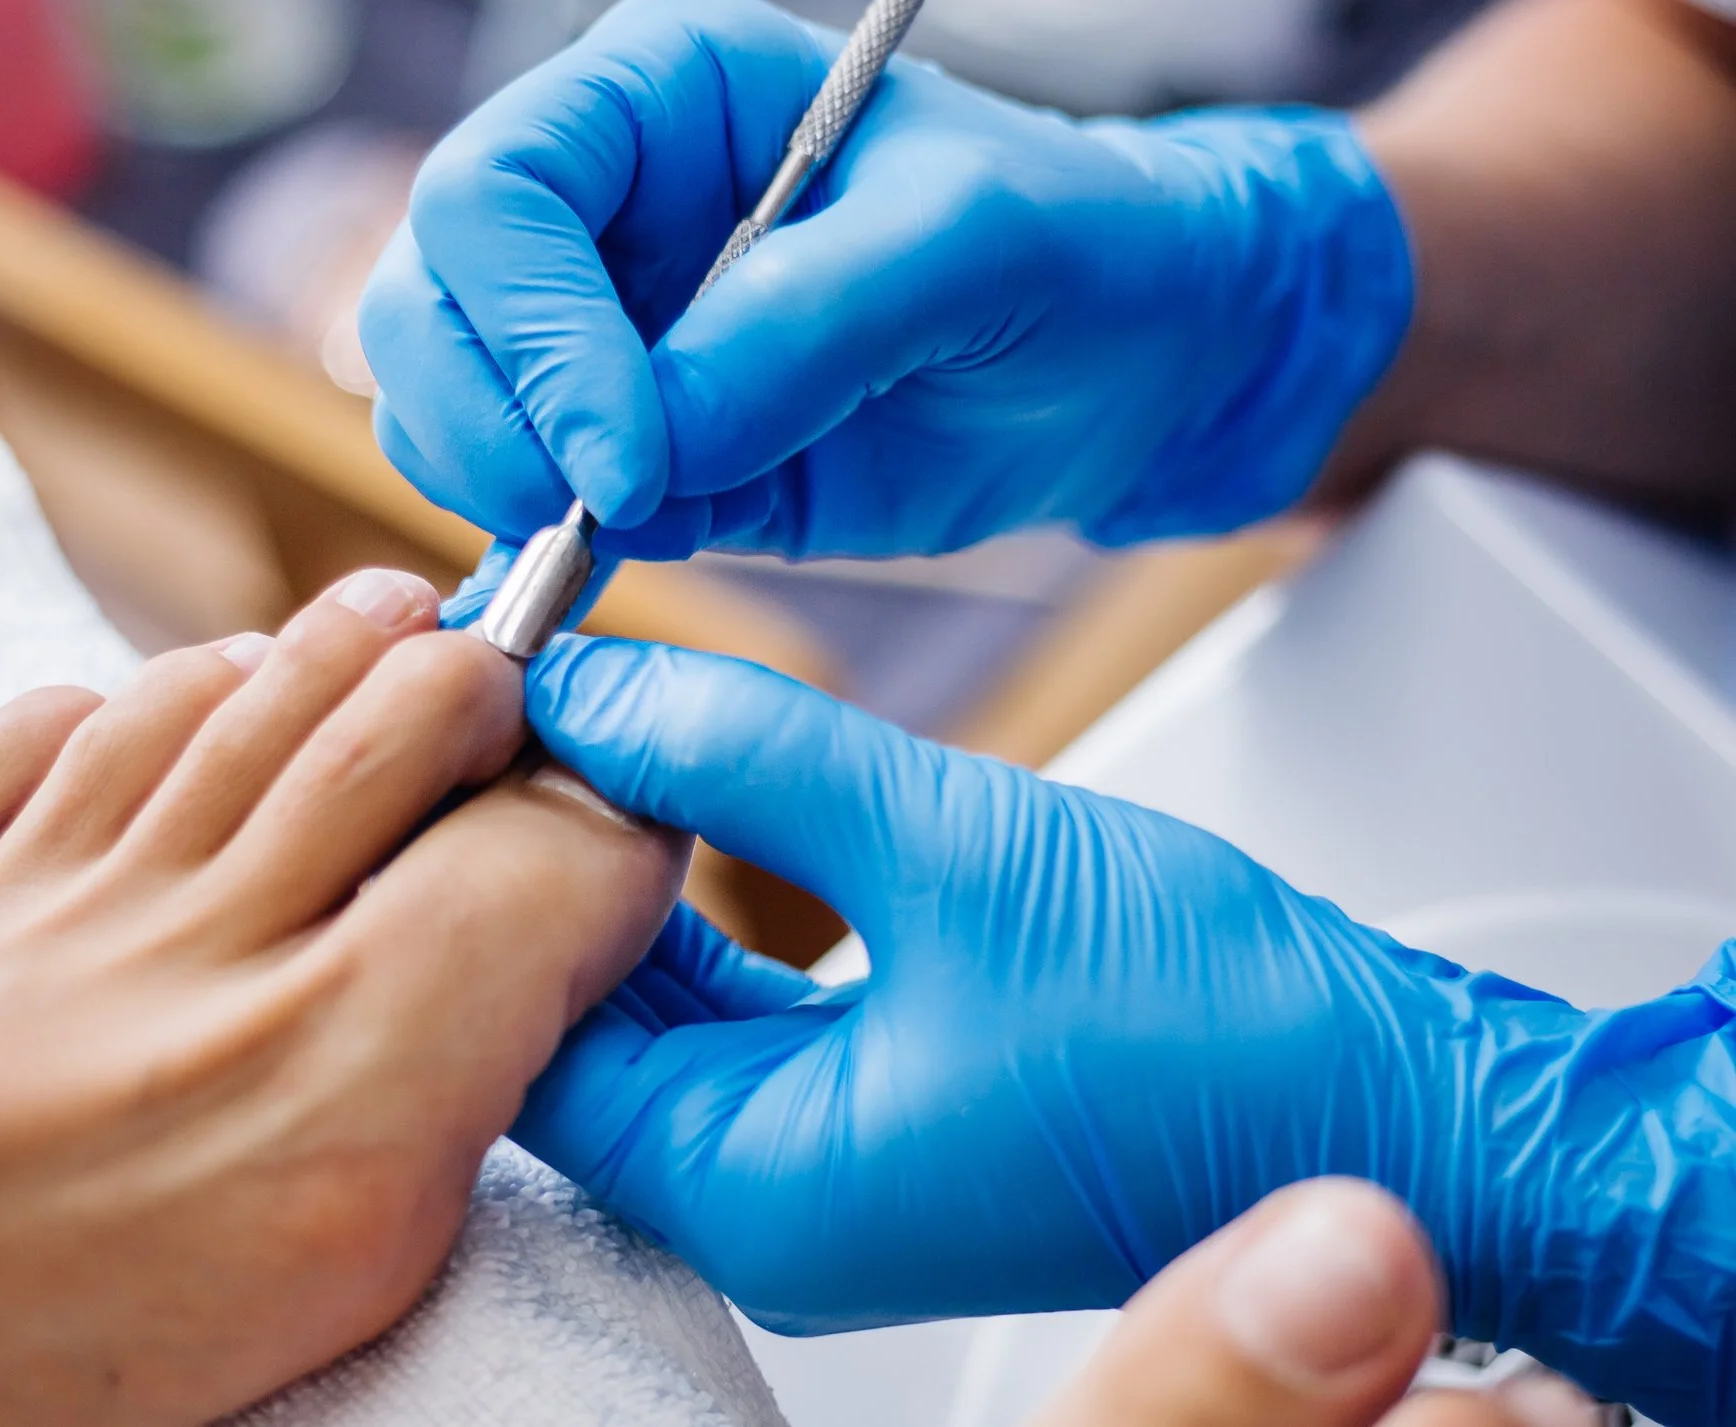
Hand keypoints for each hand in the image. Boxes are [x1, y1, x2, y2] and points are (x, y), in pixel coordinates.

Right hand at [360, 0, 1412, 558]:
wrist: (1139, 360)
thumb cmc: (1076, 247)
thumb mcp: (976, 247)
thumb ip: (814, 320)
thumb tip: (653, 439)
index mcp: (658, 90)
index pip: (496, 191)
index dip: (533, 330)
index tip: (633, 454)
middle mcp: (600, 202)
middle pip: (429, 303)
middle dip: (490, 420)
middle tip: (604, 513)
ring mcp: (598, 330)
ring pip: (444, 407)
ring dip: (502, 489)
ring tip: (638, 529)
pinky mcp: (625, 444)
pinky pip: (518, 500)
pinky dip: (538, 551)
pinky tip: (612, 572)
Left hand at [507, 636, 1735, 1425]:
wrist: (1402, 1105)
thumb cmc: (1218, 1024)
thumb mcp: (947, 842)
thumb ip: (747, 755)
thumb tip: (590, 686)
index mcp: (753, 1185)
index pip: (523, 1024)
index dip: (490, 851)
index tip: (487, 708)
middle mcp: (761, 1203)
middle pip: (572, 1014)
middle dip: (546, 848)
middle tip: (533, 687)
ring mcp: (816, 1169)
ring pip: (652, 1003)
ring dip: (625, 864)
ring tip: (603, 710)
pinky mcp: (873, 1121)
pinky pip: (736, 1008)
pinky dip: (704, 902)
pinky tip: (687, 788)